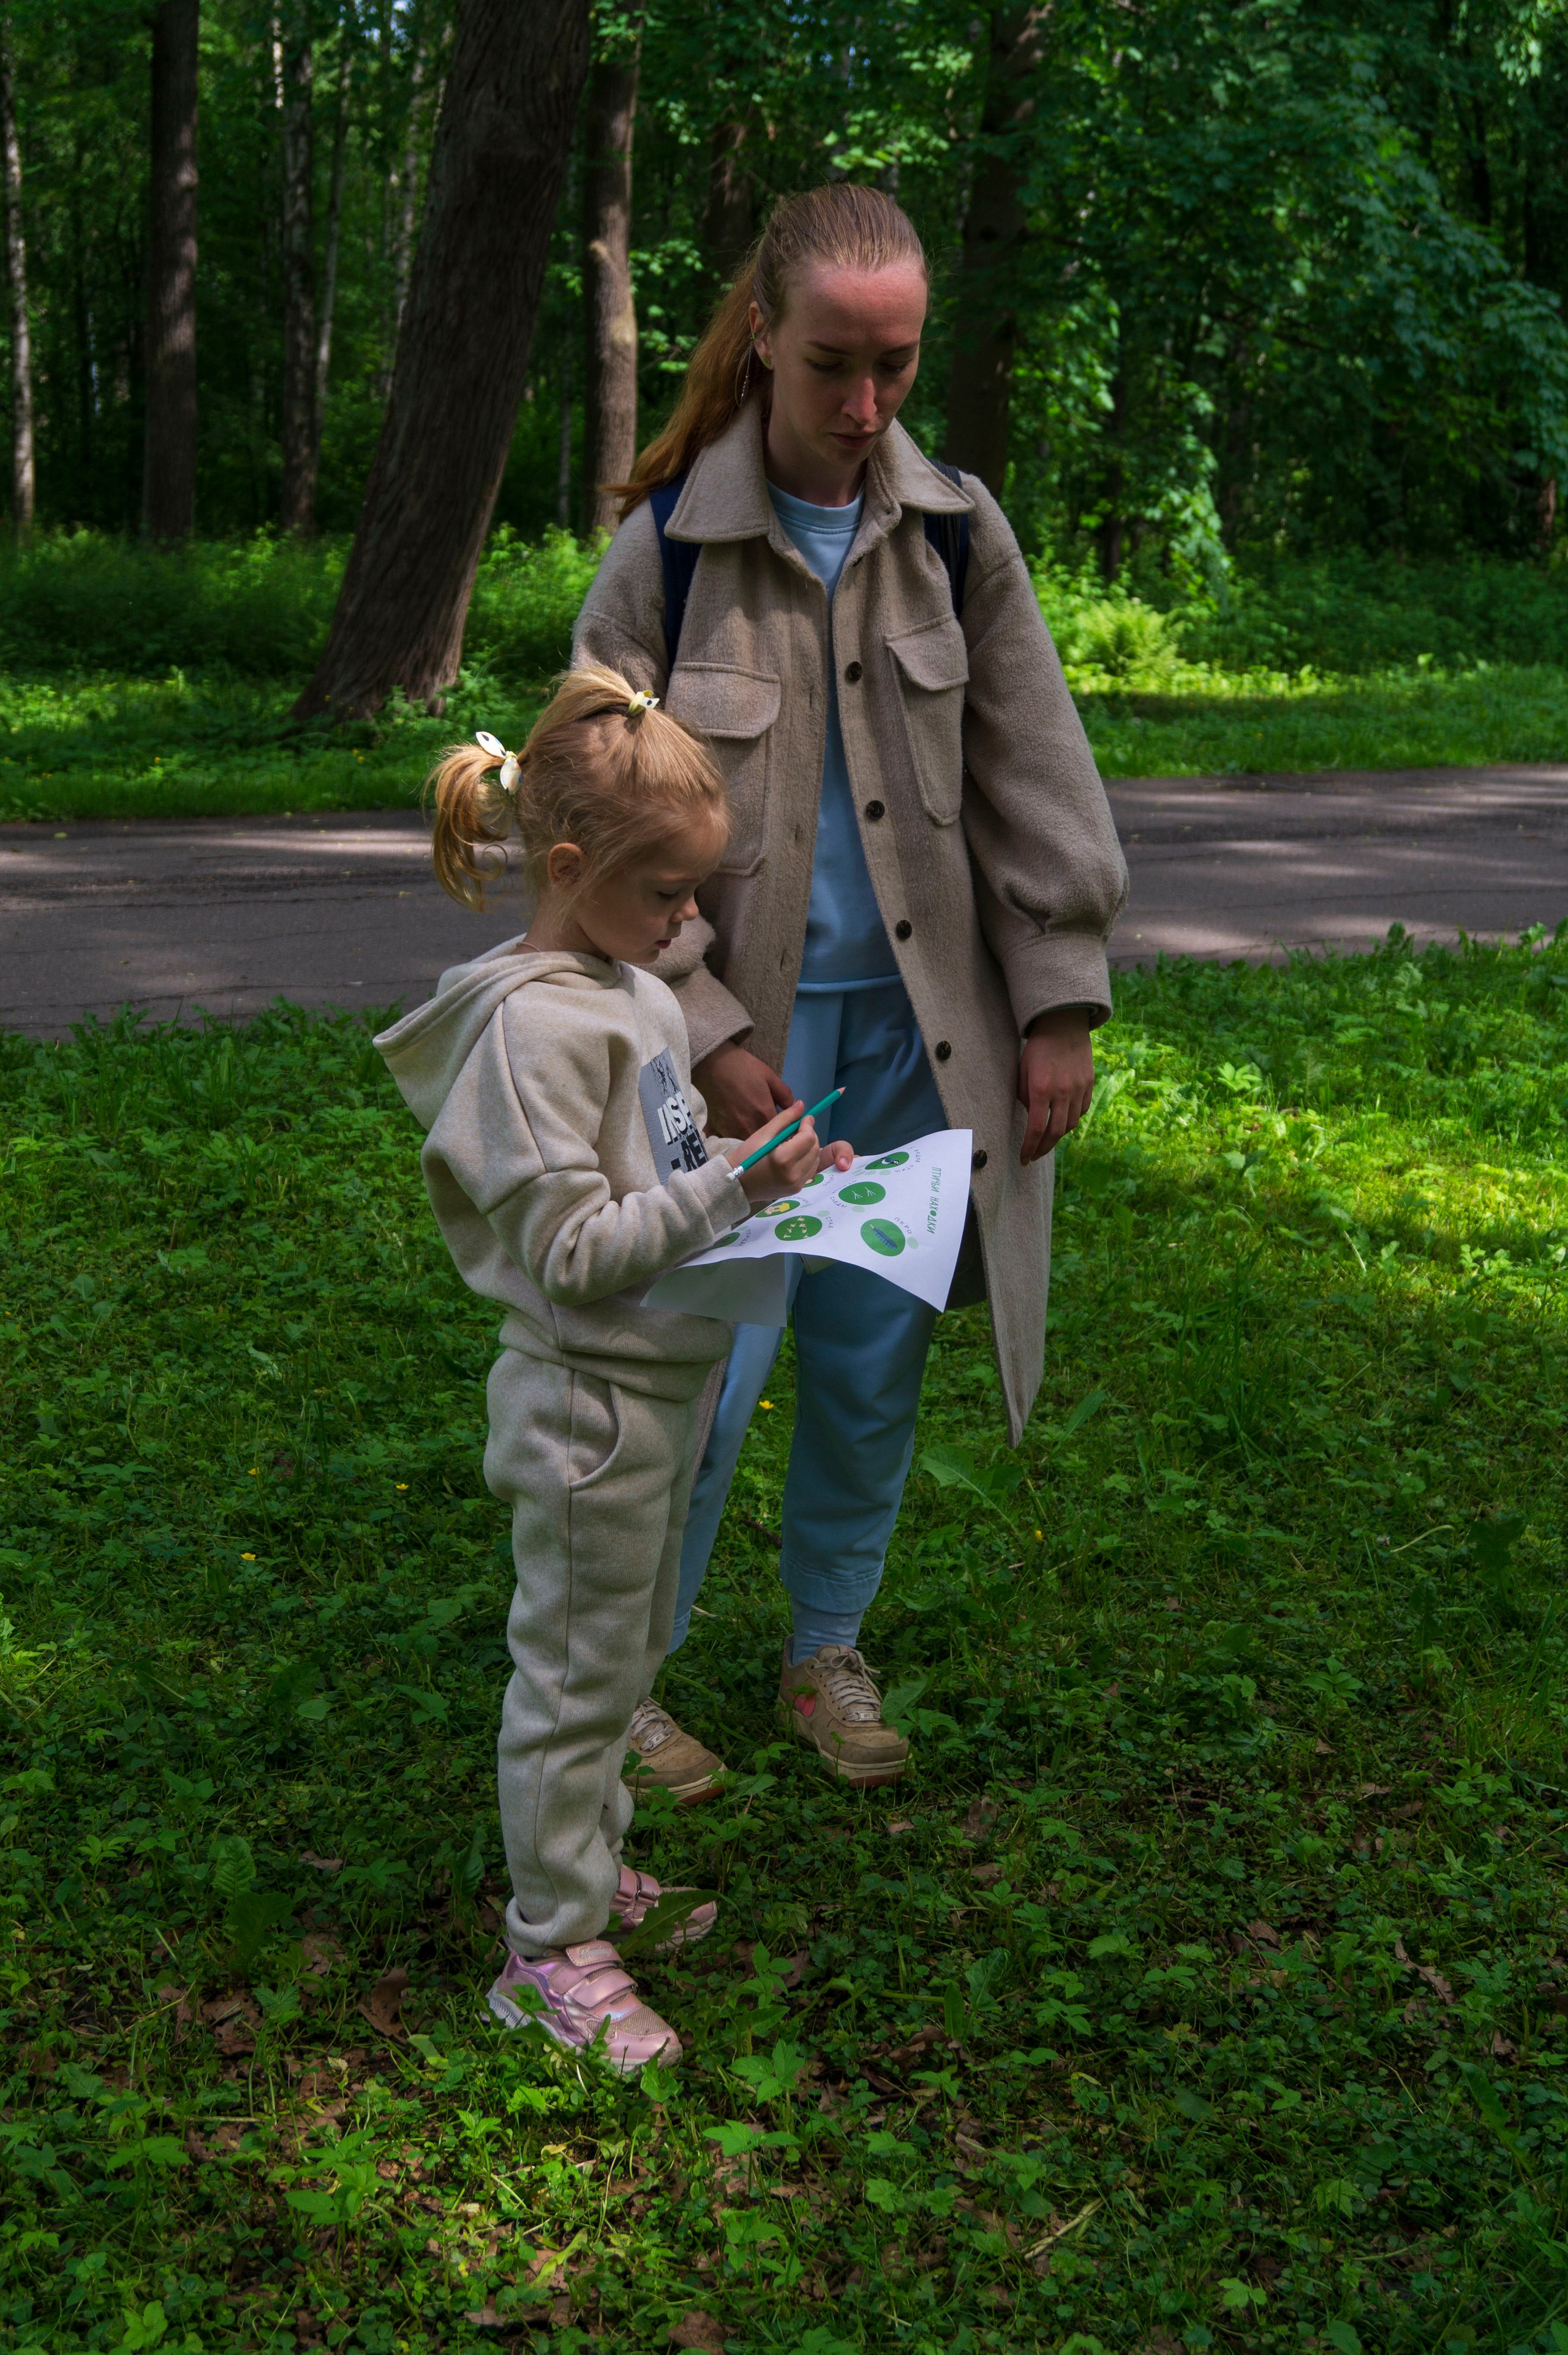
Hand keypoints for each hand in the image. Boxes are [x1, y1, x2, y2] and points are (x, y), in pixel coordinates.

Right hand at [693, 1040, 790, 1137]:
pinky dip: (734, 1134)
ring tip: (750, 1123)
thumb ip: (785, 1095)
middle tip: (766, 1122)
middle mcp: (749, 1126)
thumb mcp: (770, 1076)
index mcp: (765, 1114)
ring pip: (747, 1140)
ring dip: (752, 1136)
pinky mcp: (718, 1128)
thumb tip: (795, 1108)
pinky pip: (730, 1137)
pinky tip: (734, 1124)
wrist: (714, 1063)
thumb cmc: (744, 1067)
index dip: (784, 1129)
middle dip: (769, 1135)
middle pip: (763, 1138)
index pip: (781, 1131)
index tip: (785, 1124)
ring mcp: (732, 1129)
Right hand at [728, 1105, 853, 1205]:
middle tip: (798, 1130)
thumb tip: (801, 1105)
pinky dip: (807, 1160)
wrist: (737, 1183)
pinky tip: (794, 1156)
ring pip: (815, 1159)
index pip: (808, 1137)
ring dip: (810, 1148)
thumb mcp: (763, 1133)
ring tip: (794, 1143)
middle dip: (810, 1135)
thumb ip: (785, 1118)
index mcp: (783, 1159)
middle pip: (815, 1148)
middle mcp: (794, 1174)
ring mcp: (797, 1184)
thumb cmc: (746, 1155)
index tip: (804, 1118)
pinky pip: (810, 1170)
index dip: (808, 1125)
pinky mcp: (797, 1189)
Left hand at [1018, 1007, 1094, 1162]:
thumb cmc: (1037, 1047)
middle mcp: (1062, 1092)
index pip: (1036, 1129)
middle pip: (1055, 1133)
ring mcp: (1078, 1089)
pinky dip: (1071, 1120)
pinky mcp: (1089, 1084)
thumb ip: (1024, 1096)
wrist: (1063, 1025)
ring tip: (1046, 1140)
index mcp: (1041, 1089)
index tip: (1023, 1158)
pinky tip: (1062, 1121)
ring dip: (1057, 1136)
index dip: (1029, 1148)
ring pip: (1071, 1124)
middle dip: (1043, 1149)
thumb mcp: (1022, 1070)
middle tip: (1034, 1156)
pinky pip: (1081, 1111)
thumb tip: (1031, 1116)